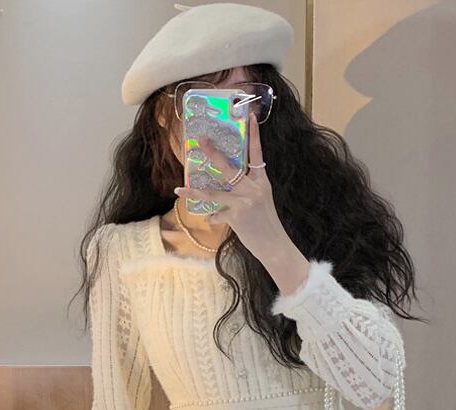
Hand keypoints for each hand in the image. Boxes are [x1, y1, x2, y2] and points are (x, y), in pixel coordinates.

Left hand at [173, 113, 304, 278]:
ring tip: (180, 189)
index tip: (250, 116)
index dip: (254, 135)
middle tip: (200, 140)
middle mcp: (254, 188)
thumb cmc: (267, 224)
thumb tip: (226, 186)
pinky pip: (216, 214)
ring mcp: (245, 201)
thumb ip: (247, 190)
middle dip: (212, 153)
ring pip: (214, 192)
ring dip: (195, 192)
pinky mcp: (237, 216)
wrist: (275, 246)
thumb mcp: (262, 201)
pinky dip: (211, 217)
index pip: (258, 154)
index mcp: (262, 182)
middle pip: (229, 167)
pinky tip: (210, 220)